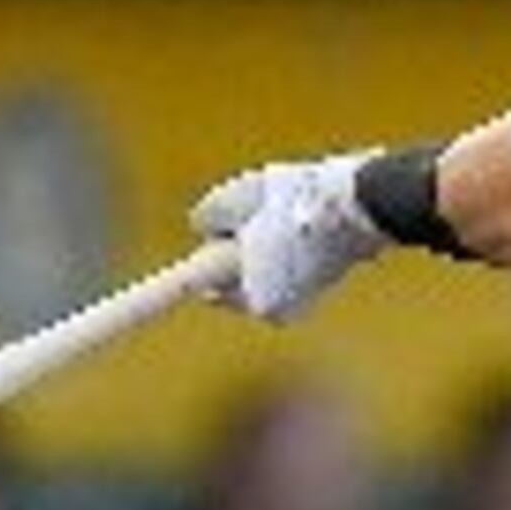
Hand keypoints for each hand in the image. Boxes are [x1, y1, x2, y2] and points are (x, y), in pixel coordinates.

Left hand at [189, 156, 388, 321]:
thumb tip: (205, 224)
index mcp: (255, 302)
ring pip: (262, 265)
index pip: (205, 290)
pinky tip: (302, 216)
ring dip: (263, 239)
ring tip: (283, 210)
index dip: (186, 279)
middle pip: (233, 276)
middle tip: (251, 214)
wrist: (364, 202)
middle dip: (235, 246)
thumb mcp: (233, 198)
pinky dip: (288, 240)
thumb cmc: (297, 202)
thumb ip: (207, 215)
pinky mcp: (324, 281)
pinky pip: (288, 259)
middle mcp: (280, 311)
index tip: (146, 303)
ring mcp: (304, 299)